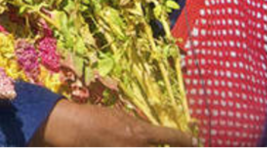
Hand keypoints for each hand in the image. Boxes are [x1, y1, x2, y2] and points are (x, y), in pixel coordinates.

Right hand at [28, 100, 195, 147]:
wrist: (70, 128)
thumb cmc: (93, 117)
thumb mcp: (119, 115)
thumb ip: (137, 125)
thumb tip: (150, 132)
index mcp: (140, 133)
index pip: (173, 138)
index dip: (188, 141)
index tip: (196, 143)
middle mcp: (137, 149)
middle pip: (163, 152)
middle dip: (175, 149)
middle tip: (181, 147)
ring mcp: (126, 155)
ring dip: (152, 149)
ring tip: (143, 144)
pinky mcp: (114, 155)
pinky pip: (132, 154)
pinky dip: (135, 150)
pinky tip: (127, 146)